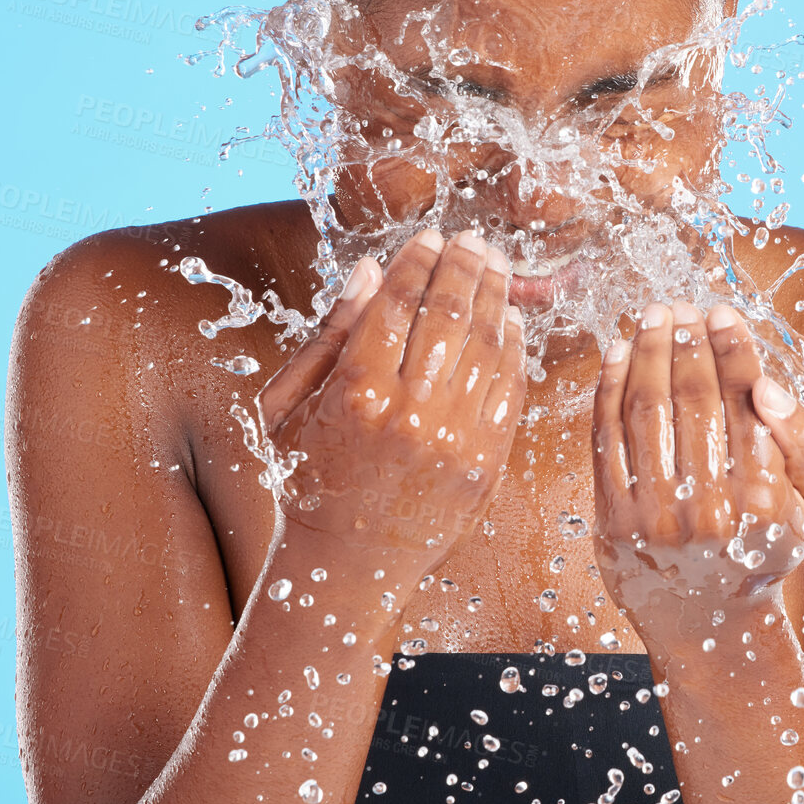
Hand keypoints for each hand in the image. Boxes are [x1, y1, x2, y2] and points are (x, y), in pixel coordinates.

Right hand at [253, 228, 524, 593]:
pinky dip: (514, 348)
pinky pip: (508, 390)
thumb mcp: (288, 407)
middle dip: (465, 267)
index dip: (417, 261)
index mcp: (355, 392)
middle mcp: (409, 413)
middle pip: (448, 314)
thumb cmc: (306, 480)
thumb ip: (329, 334)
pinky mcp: (484, 464)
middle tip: (474, 241)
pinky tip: (513, 320)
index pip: (397, 302)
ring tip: (498, 267)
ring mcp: (453, 440)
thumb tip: (369, 270)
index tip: (430, 236)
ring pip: (486, 346)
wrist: (345, 566)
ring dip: (497, 298)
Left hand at [591, 299, 803, 655]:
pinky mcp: (612, 519)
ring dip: (647, 352)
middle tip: (682, 306)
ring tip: (654, 316)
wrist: (705, 619)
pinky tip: (619, 351)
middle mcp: (708, 512)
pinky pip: (606, 436)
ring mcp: (655, 517)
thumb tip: (767, 388)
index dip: (733, 350)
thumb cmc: (763, 545)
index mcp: (764, 504)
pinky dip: (609, 386)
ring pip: (646, 410)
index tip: (723, 312)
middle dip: (686, 341)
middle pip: (691, 399)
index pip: (745, 404)